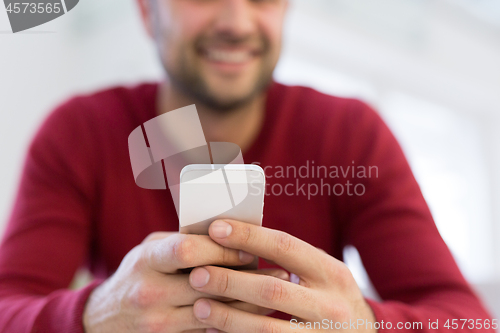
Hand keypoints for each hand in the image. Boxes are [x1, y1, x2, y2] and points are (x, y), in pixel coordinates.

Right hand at [83, 231, 288, 332]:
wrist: (104, 320)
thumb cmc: (137, 274)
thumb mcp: (150, 250)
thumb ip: (182, 241)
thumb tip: (229, 233)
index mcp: (147, 261)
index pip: (188, 249)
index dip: (222, 248)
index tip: (249, 248)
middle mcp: (149, 293)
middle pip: (207, 283)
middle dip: (244, 276)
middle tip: (275, 271)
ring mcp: (158, 323)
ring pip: (215, 312)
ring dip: (248, 302)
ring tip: (274, 291)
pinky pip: (209, 331)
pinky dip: (233, 320)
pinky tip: (254, 312)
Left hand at [188, 220, 376, 332]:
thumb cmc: (332, 297)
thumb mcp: (325, 273)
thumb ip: (294, 258)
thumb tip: (239, 237)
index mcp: (332, 273)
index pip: (286, 247)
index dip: (249, 236)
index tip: (216, 229)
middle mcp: (331, 305)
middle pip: (272, 289)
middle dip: (230, 280)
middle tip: (197, 274)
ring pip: (266, 328)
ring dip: (228, 316)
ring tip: (199, 306)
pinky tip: (215, 330)